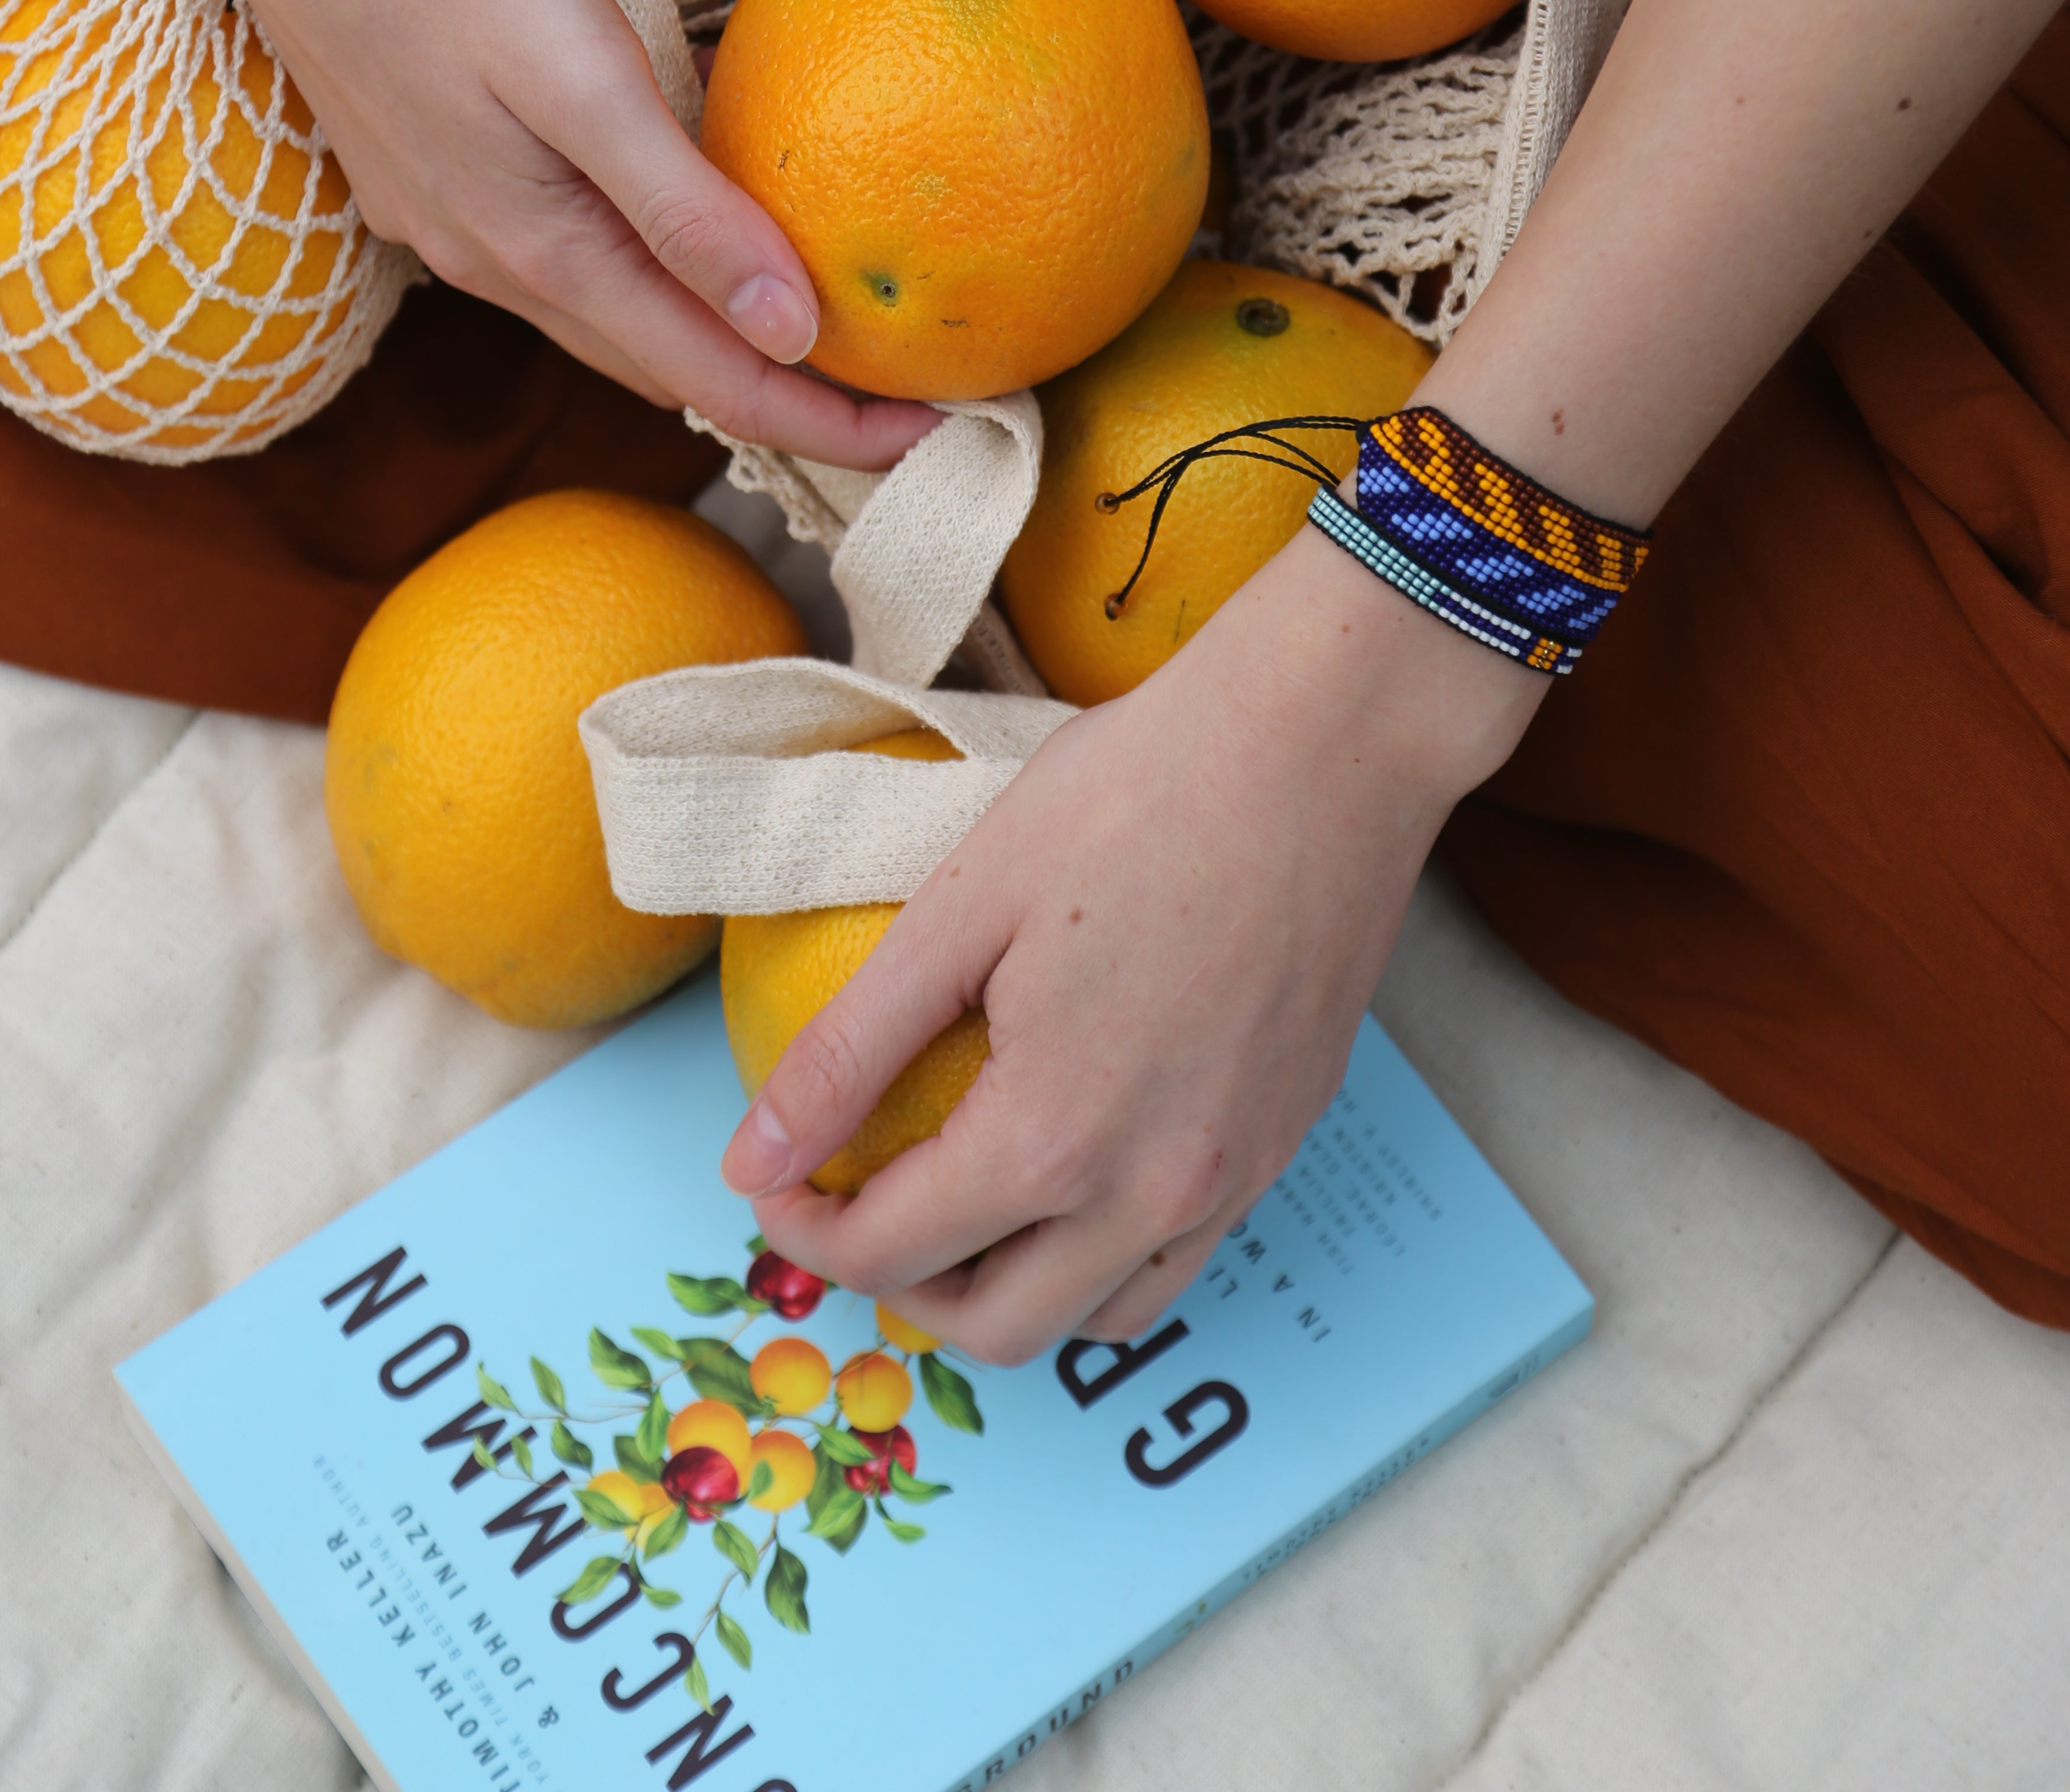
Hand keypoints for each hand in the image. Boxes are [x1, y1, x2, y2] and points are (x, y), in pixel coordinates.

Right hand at [154, 0, 938, 467]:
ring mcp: (443, 214)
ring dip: (702, 341)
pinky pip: (555, 255)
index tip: (939, 435)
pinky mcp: (423, 164)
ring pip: (604, 314)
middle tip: (894, 401)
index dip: (827, 420)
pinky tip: (667, 242)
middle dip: (779, 396)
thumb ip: (683, 211)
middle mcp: (486, 257)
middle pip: (662, 363)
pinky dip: (635, 276)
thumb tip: (791, 333)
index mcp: (539, 249)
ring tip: (803, 342)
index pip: (713, 378)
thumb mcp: (583, 75)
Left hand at [720, 523, 1543, 1361]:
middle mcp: (1150, 1193)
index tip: (772, 1174)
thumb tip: (747, 1159)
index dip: (805, 1228)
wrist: (1322, 744)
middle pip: (993, 1325)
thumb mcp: (963, 906)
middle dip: (896, 1283)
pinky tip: (1072, 1164)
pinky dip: (1100, 1257)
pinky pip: (1176, 1261)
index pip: (890, 1255)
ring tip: (956, 1196)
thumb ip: (849, 1052)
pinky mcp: (1282, 1142)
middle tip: (853, 1194)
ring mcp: (1232, 1178)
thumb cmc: (1137, 796)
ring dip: (1005, 1288)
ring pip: (1094, 1317)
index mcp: (1052, 1136)